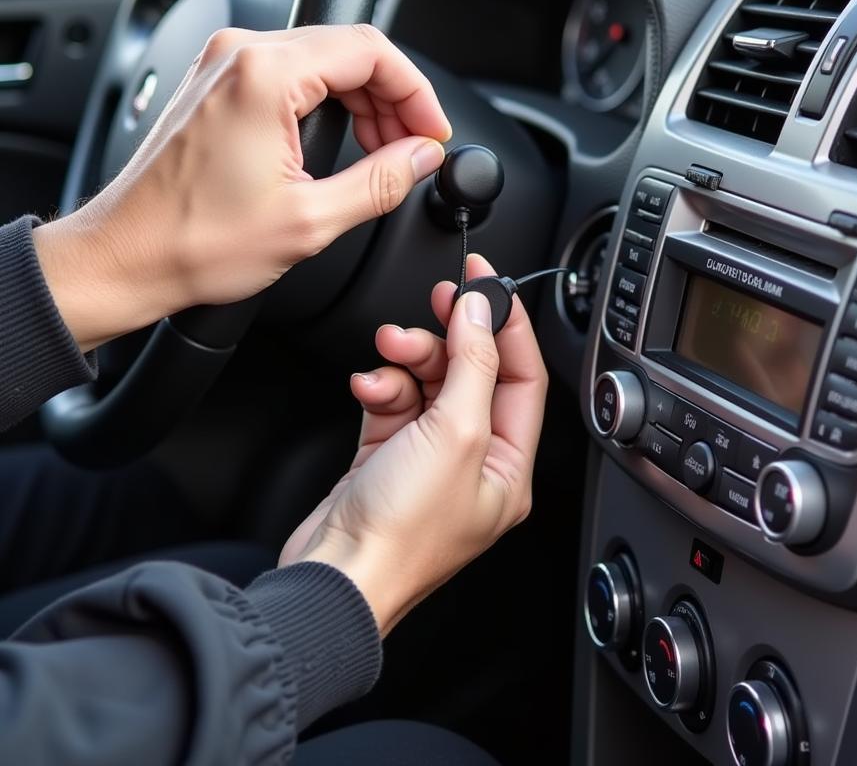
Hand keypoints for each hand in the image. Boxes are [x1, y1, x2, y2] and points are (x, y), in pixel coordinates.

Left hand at [34, 25, 449, 351]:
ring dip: (362, 104)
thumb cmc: (194, 242)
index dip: (416, 92)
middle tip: (413, 150)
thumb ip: (380, 181)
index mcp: (264, 75)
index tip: (431, 132)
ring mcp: (224, 68)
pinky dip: (327, 106)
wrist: (124, 258)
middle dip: (392, 99)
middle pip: (348, 50)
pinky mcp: (217, 87)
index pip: (370, 50)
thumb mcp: (310, 220)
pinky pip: (291, 77)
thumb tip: (421, 157)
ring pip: (322, 62)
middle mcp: (240, 56)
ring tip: (381, 155)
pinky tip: (342, 146)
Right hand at [279, 254, 547, 635]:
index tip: (486, 281)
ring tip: (389, 347)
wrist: (332, 577)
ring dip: (409, 357)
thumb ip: (474, 363)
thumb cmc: (400, 535)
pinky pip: (393, 401)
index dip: (507, 323)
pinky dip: (381, 385)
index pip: (524, 377)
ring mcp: (428, 460)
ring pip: (428, 382)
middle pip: (473, 374)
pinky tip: (369, 386)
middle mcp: (473, 463)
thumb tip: (481, 312)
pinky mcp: (386, 457)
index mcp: (508, 465)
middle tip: (438, 299)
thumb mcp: (455, 434)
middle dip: (450, 335)